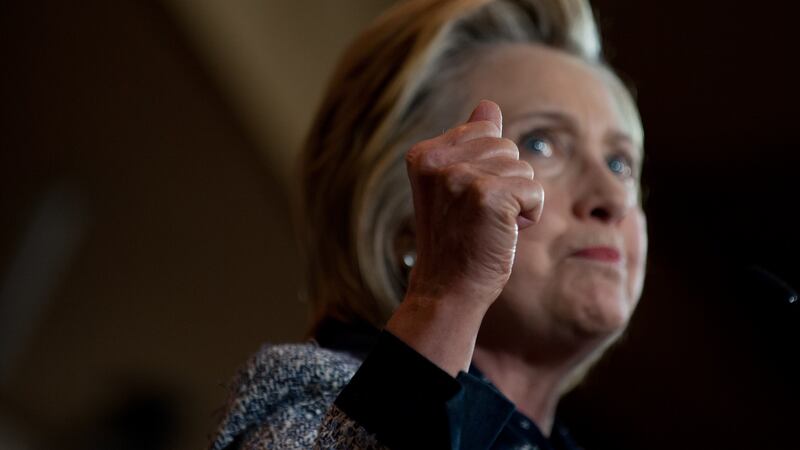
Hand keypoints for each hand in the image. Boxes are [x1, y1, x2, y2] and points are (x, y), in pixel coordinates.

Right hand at [385, 100, 543, 375]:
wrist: (447, 289)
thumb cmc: (457, 240)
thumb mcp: (457, 186)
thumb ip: (471, 144)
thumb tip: (488, 105)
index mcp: (424, 154)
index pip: (484, 131)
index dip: (488, 169)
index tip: (466, 201)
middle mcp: (437, 161)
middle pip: (506, 146)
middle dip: (505, 182)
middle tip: (479, 217)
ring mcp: (460, 177)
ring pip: (522, 168)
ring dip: (517, 200)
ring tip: (489, 226)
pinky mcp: (487, 196)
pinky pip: (533, 190)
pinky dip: (529, 214)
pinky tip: (504, 233)